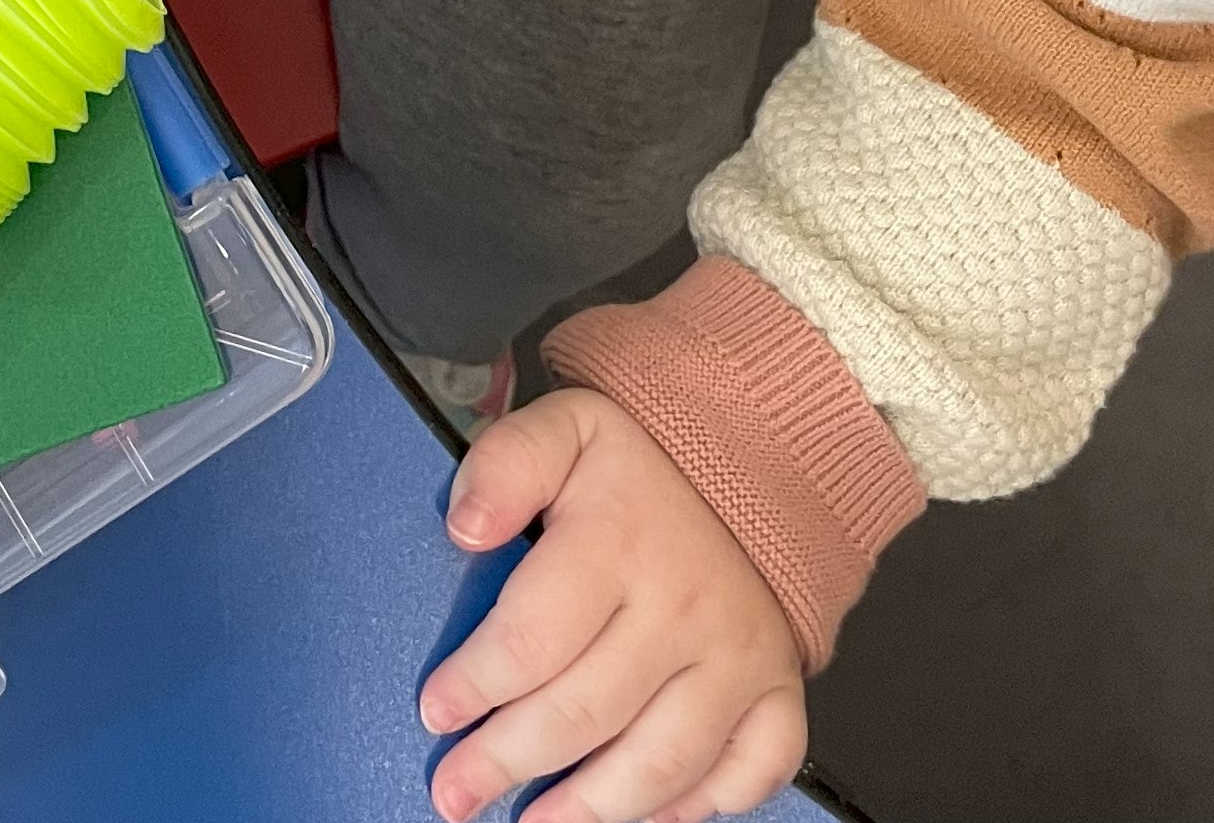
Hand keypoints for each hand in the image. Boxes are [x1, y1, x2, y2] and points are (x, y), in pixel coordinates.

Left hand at [422, 392, 807, 822]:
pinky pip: (744, 776)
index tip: (438, 709)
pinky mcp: (776, 695)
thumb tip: (466, 526)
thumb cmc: (644, 468)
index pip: (532, 638)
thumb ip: (505, 466)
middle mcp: (683, 610)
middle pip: (584, 713)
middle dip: (506, 761)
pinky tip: (641, 814)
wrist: (756, 469)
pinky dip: (693, 808)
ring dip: (588, 808)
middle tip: (457, 788)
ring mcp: (737, 661)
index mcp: (621, 542)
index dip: (475, 685)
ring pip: (658, 763)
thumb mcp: (564, 430)